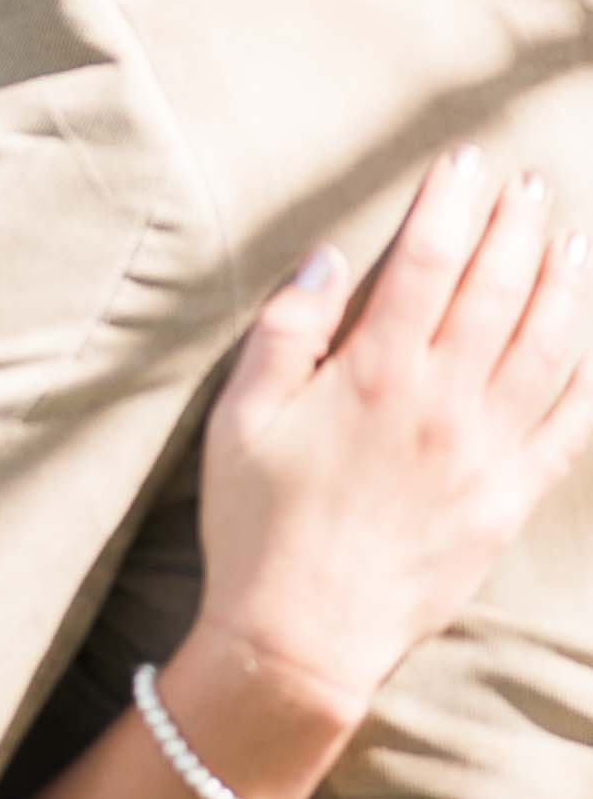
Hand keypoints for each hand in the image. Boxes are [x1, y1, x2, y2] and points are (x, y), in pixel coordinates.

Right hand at [195, 148, 592, 727]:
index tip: (463, 161)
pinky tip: (591, 343)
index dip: (449, 202)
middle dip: (516, 225)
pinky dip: (586, 377)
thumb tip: (329, 258)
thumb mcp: (241, 416)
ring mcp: (484, 451)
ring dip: (562, 282)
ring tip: (569, 238)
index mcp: (373, 372)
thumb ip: (286, 331)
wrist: (300, 637)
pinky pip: (566, 427)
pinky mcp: (507, 499)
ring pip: (545, 345)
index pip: (426, 260)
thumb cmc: (256, 522)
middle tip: (529, 182)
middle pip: (497, 288)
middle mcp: (441, 401)